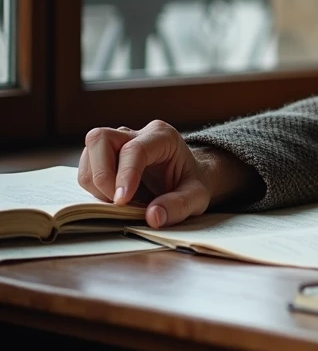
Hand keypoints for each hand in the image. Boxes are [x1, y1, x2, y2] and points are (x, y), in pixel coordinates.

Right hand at [77, 119, 217, 228]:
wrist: (188, 178)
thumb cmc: (192, 184)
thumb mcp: (197, 197)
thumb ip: (179, 206)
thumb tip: (152, 217)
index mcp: (163, 136)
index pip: (134, 149)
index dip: (124, 175)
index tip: (121, 202)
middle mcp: (137, 133)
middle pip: (101, 139)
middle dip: (102, 174)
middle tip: (117, 202)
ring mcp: (118, 141)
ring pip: (89, 152)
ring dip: (95, 182)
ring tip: (120, 201)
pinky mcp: (105, 154)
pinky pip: (87, 166)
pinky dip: (93, 186)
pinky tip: (114, 197)